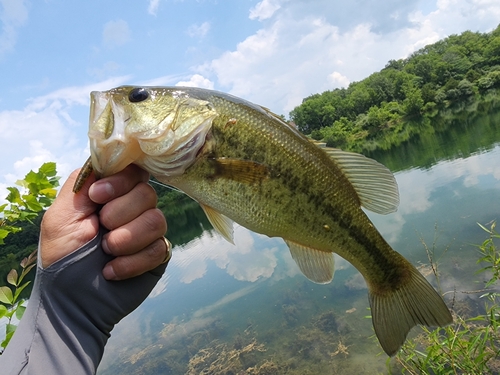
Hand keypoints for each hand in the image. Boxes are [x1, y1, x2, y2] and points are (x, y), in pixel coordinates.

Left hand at [40, 164, 167, 279]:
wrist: (70, 300)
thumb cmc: (61, 256)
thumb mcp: (60, 215)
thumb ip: (82, 183)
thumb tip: (107, 164)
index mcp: (110, 194)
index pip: (132, 171)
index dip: (120, 182)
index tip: (97, 198)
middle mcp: (132, 208)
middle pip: (147, 193)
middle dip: (120, 215)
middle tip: (100, 232)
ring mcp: (147, 232)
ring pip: (157, 220)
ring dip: (126, 240)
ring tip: (105, 253)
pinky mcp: (157, 255)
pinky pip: (159, 248)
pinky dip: (132, 262)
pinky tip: (112, 271)